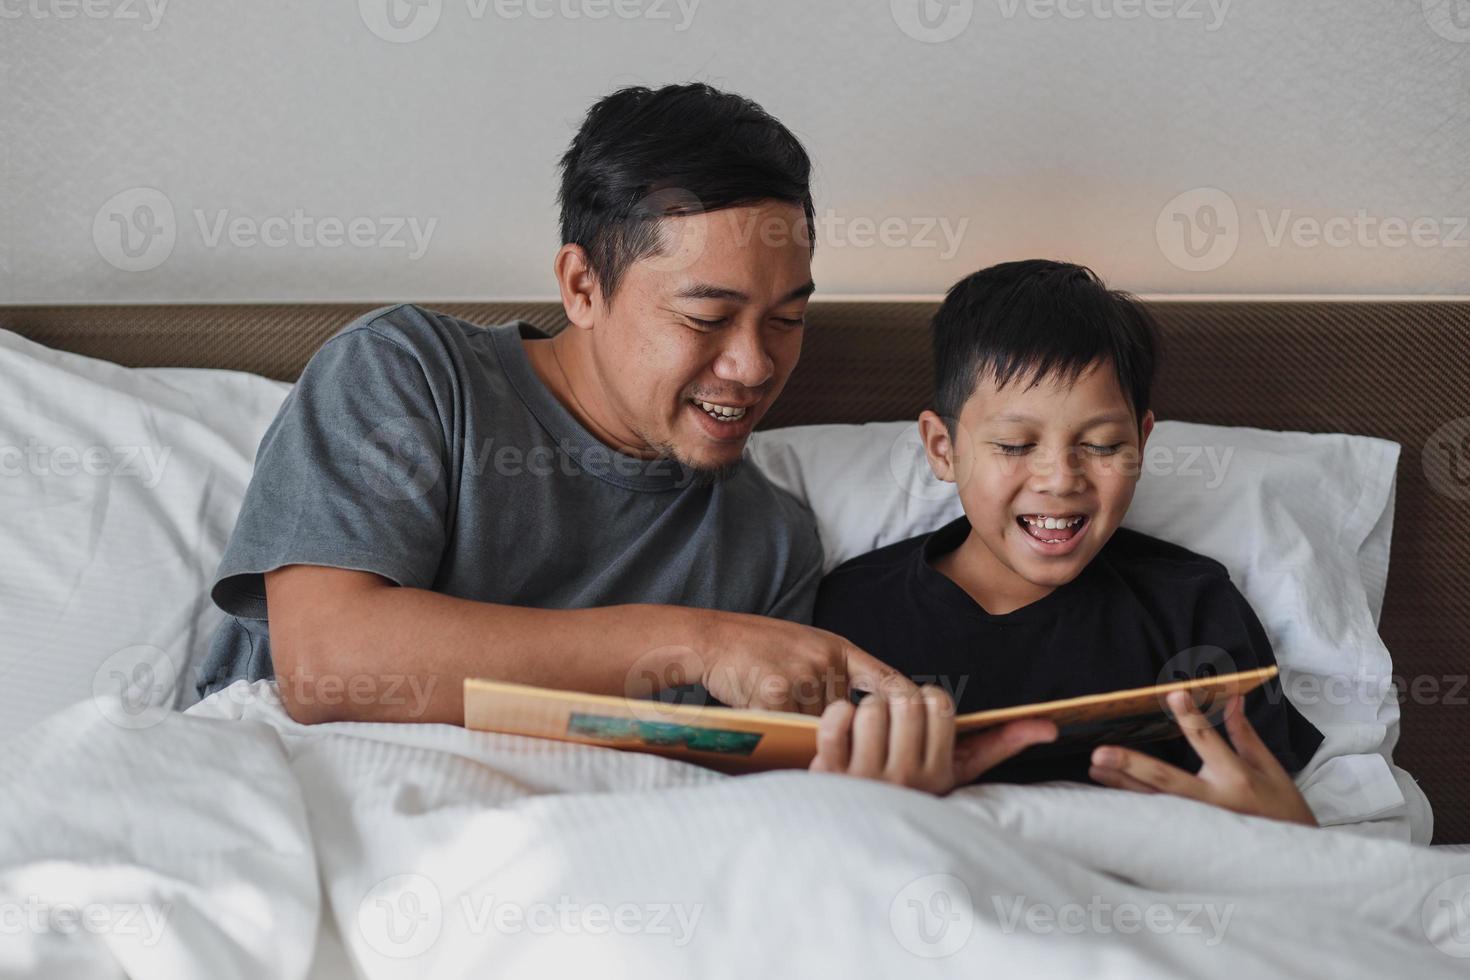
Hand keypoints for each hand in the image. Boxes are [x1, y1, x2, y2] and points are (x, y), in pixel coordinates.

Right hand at [694, 610, 915, 714]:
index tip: (922, 722)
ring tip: (771, 704)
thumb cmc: (757, 648)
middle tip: (798, 712)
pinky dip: (778, 729)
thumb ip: (833, 674)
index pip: (886, 678)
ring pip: (819, 727)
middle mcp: (827, 661)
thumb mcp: (807, 647)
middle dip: (828, 725)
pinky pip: (790, 729)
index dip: (906, 702)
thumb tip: (862, 718)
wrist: (712, 639)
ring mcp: (804, 676)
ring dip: (800, 729)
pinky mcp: (779, 693)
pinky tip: (760, 707)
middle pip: (847, 716)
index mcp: (838, 649)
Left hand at [809, 685, 1057, 794]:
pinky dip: (835, 714)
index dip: (925, 698)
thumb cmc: (909, 792)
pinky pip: (836, 720)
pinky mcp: (830, 775)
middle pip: (906, 701)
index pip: (940, 704)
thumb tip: (1050, 727)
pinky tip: (840, 732)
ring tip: (864, 731)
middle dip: (894, 699)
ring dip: (863, 709)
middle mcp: (907, 780)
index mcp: (939, 774)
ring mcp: (867, 779)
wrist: (852, 831)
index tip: (917, 715)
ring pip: (871, 708)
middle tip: (888, 719)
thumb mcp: (954, 774)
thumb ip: (998, 745)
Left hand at [1089, 691, 1317, 826]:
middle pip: (1167, 781)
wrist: (1290, 862)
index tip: (1174, 695)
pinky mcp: (1189, 838)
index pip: (1209, 742)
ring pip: (1153, 802)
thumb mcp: (1270, 768)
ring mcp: (1199, 824)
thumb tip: (1231, 698)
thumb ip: (1244, 733)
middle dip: (1132, 765)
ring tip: (1095, 767)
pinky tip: (1108, 792)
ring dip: (1122, 784)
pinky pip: (1155, 818)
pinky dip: (1131, 805)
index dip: (1191, 718)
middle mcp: (1214, 803)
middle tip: (1100, 752)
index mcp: (1237, 779)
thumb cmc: (1282, 809)